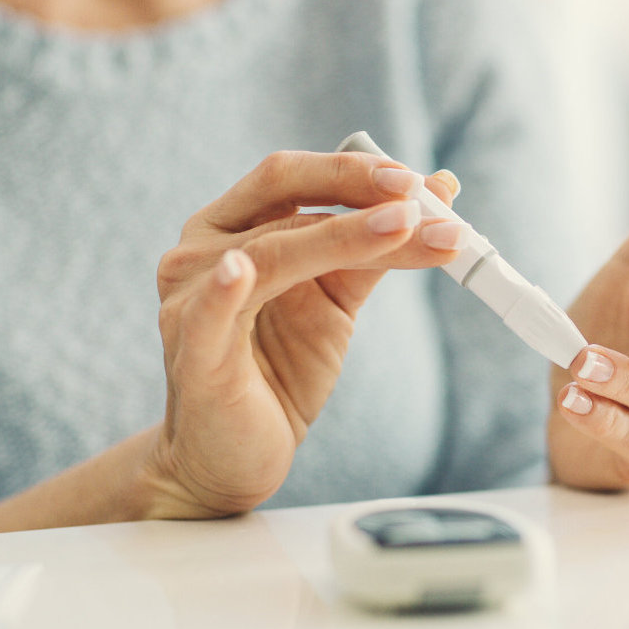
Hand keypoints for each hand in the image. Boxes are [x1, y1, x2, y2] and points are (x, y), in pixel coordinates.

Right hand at [144, 151, 461, 517]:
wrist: (235, 458)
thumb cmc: (279, 371)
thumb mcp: (335, 302)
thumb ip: (376, 250)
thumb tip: (440, 192)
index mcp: (231, 227)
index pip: (290, 176)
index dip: (353, 170)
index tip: (419, 182)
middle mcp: (201, 251)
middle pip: (282, 199)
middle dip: (354, 190)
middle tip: (417, 196)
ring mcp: (188, 298)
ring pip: (272, 253)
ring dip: (344, 237)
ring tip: (404, 228)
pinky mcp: (192, 352)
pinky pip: (209, 312)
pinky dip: (225, 289)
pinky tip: (240, 270)